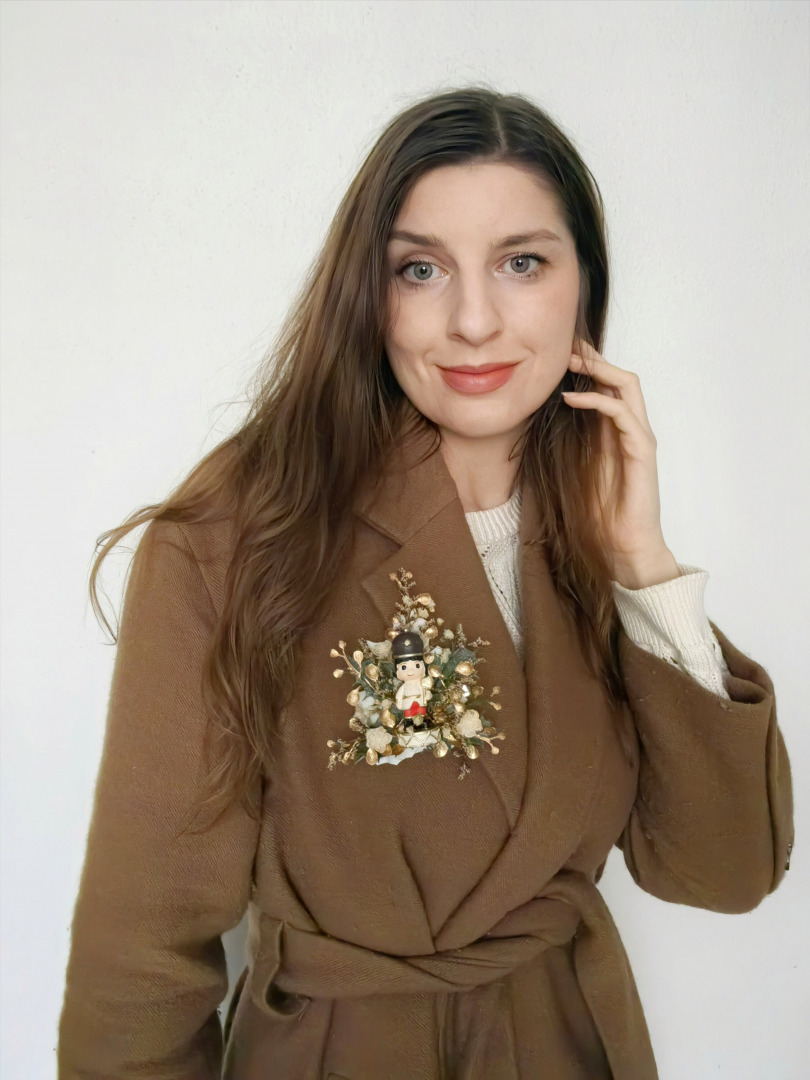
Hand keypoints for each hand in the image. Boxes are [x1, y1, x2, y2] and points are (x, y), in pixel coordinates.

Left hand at [562, 338, 679, 588]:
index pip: (605, 385)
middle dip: (592, 357)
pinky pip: (622, 413)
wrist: (623, 547)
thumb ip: (565, 444)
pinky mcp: (643, 451)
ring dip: (598, 368)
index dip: (586, 365)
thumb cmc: (599, 514)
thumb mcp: (572, 469)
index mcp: (614, 432)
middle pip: (618, 376)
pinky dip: (597, 400)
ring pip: (627, 385)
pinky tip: (571, 397)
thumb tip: (533, 421)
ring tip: (569, 360)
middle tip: (563, 344)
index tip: (556, 351)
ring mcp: (639, 438)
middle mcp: (630, 429)